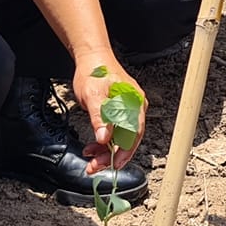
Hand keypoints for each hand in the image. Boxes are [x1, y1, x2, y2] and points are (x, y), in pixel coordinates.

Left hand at [73, 57, 146, 172]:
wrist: (91, 58)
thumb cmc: (94, 72)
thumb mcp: (93, 96)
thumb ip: (100, 118)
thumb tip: (105, 138)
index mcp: (133, 103)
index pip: (134, 134)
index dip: (125, 152)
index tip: (114, 164)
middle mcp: (134, 108)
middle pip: (127, 139)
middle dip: (111, 155)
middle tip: (95, 166)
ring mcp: (127, 111)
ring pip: (120, 138)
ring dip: (105, 151)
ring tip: (90, 159)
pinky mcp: (119, 113)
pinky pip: (115, 132)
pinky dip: (104, 142)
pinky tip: (93, 147)